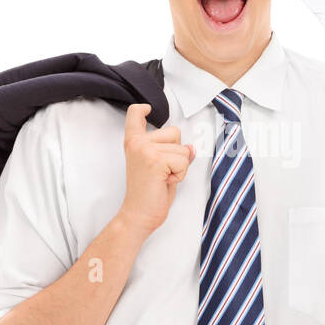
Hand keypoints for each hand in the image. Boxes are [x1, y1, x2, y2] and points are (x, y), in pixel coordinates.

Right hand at [117, 103, 195, 235]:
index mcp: (134, 142)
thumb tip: (191, 147)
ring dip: (179, 166)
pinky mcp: (156, 160)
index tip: (147, 109)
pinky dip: (180, 174)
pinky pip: (183, 161)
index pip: (135, 114)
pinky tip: (165, 182)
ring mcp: (146, 150)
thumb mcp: (160, 166)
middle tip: (161, 172)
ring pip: (182, 149)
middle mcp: (137, 142)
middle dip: (176, 152)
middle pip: (174, 132)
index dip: (143, 109)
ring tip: (163, 178)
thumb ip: (171, 152)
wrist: (138, 215)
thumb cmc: (148, 193)